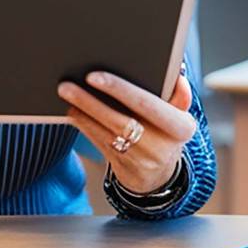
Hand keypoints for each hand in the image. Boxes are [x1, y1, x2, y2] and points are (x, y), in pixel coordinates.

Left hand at [58, 71, 196, 194]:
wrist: (160, 175)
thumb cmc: (167, 132)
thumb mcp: (180, 115)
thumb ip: (179, 93)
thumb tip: (176, 72)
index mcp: (181, 127)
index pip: (147, 104)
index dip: (120, 89)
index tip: (94, 76)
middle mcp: (162, 146)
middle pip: (121, 120)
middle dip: (91, 101)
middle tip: (67, 85)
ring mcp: (142, 159)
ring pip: (106, 132)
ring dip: (83, 112)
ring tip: (66, 94)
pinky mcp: (123, 168)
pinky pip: (99, 143)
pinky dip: (84, 125)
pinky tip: (73, 111)